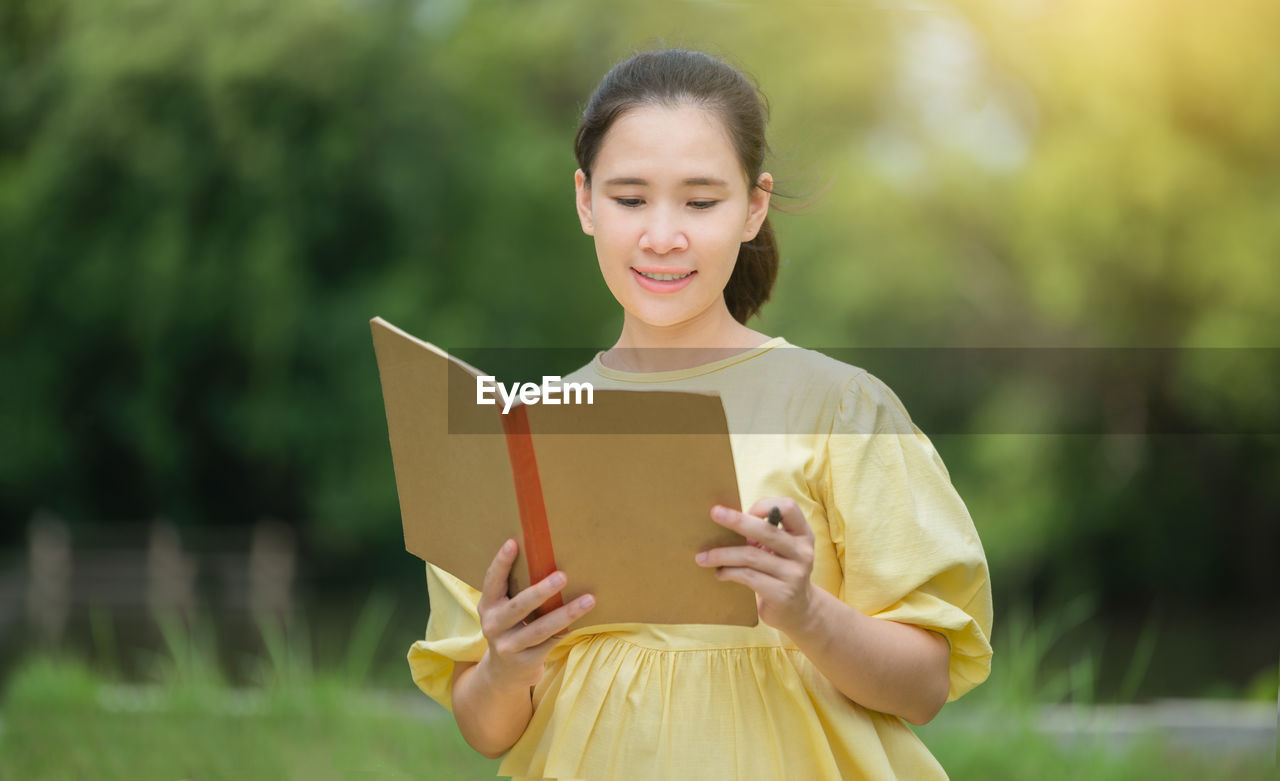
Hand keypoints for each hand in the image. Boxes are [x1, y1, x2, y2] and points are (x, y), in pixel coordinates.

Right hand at [475, 538, 595, 690]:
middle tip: (563, 576)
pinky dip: (568, 630)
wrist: (503, 674)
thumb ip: (516, 592)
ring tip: (589, 600)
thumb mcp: (505, 611)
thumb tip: (549, 559)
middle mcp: (493, 626)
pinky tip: (585, 620)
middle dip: (541, 591)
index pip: (492, 581)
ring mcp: (509, 646)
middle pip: (519, 607)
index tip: (513, 542)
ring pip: (540, 629)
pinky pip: (551, 642)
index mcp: (487, 606)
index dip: (502, 562)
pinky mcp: (526, 662)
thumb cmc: (511, 628)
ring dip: (566, 614)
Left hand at [695, 497, 816, 635]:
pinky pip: (748, 576)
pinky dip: (728, 572)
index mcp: (803, 535)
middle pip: (766, 530)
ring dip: (722, 554)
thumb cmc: (781, 573)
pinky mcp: (782, 594)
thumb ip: (764, 535)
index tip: (745, 512)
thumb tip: (724, 520)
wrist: (799, 612)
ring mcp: (795, 574)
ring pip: (751, 556)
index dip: (764, 506)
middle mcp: (803, 552)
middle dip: (737, 520)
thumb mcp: (781, 551)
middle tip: (714, 513)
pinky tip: (719, 573)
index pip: (788, 507)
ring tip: (703, 557)